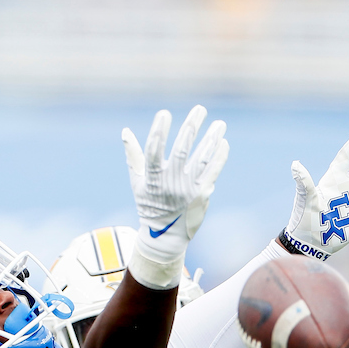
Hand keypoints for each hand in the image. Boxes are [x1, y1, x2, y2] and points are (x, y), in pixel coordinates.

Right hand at [122, 105, 228, 288]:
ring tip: (220, 124)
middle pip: (182, 149)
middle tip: (200, 109)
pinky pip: (212, 171)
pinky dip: (219, 156)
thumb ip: (134, 157)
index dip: (159, 130)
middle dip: (191, 127)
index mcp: (153, 178)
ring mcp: (188, 189)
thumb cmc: (150, 206)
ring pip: (202, 158)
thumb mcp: (138, 183)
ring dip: (212, 138)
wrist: (165, 237)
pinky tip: (223, 142)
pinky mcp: (202, 195)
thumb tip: (126, 132)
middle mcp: (171, 182)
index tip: (164, 113)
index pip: (154, 150)